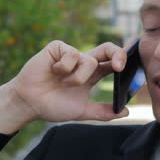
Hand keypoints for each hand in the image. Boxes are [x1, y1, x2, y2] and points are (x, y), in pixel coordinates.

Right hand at [0, 40, 127, 132]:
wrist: (29, 103)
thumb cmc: (53, 105)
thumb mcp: (82, 111)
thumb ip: (103, 111)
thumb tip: (126, 112)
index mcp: (92, 74)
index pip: (113, 62)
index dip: (125, 61)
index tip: (131, 70)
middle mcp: (84, 61)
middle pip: (108, 49)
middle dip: (118, 53)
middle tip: (119, 67)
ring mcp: (71, 53)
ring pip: (89, 60)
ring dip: (79, 77)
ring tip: (64, 83)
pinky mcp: (57, 48)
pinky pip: (71, 54)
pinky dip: (64, 68)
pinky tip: (53, 72)